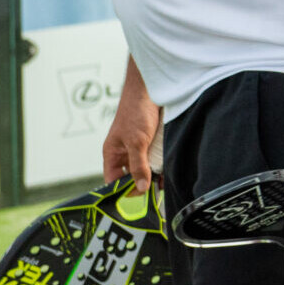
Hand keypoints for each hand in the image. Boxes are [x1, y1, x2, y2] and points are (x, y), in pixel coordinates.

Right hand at [101, 59, 159, 194]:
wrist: (151, 88)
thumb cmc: (136, 112)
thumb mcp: (137, 142)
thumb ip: (138, 165)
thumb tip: (141, 188)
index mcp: (112, 153)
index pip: (113, 180)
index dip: (123, 190)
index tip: (140, 197)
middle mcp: (124, 152)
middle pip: (131, 175)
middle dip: (143, 183)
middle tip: (157, 192)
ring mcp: (139, 146)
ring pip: (146, 167)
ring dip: (155, 174)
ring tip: (166, 181)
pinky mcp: (153, 140)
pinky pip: (156, 157)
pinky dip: (163, 163)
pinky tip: (171, 167)